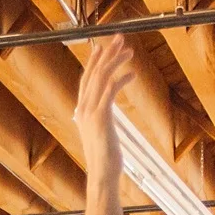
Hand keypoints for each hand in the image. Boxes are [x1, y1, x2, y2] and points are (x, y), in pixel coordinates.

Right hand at [72, 37, 137, 183]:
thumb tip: (100, 117)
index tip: (102, 47)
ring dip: (116, 61)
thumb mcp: (100, 136)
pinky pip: (111, 89)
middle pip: (93, 73)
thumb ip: (98, 122)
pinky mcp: (101, 117)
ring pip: (101, 77)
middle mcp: (83, 109)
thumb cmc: (105, 160)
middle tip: (119, 39)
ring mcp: (90, 112)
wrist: (102, 175)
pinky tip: (132, 74)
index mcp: (82, 112)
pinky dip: (122, 78)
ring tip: (129, 51)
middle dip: (106, 53)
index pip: (86, 80)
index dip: (93, 62)